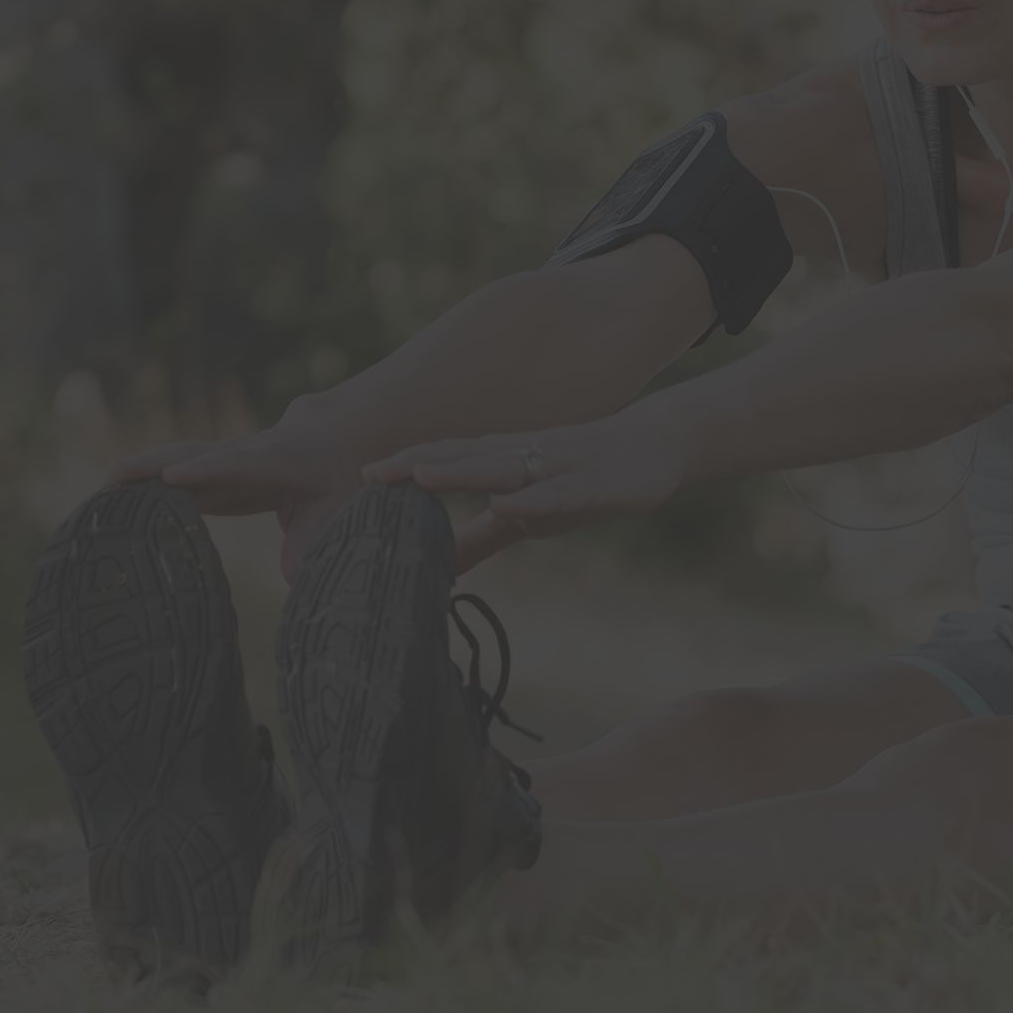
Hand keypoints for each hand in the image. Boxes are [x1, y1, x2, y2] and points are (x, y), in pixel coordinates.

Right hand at [107, 394, 358, 585]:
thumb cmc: (333, 483)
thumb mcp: (334, 516)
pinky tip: (114, 500)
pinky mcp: (208, 472)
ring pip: (177, 461)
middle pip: (194, 455)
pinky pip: (174, 477)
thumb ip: (310, 548)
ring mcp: (222, 460)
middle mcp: (243, 454)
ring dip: (140, 473)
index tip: (175, 477)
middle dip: (155, 464)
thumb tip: (290, 580)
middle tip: (113, 475)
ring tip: (102, 487)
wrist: (328, 443)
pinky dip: (146, 486)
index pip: (236, 465)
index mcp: (276, 461)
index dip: (206, 470)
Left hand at [360, 407, 694, 575]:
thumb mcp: (527, 515)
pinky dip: (532, 498)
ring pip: (503, 468)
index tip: (359, 480)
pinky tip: (510, 504)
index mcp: (504, 464)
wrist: (654, 447)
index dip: (404, 470)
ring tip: (421, 475)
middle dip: (417, 464)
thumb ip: (482, 537)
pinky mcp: (594, 486)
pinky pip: (560, 492)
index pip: (447, 462)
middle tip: (370, 474)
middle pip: (463, 457)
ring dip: (462, 470)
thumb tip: (437, 565)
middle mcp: (523, 459)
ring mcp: (558, 469)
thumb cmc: (583, 480)